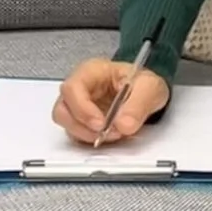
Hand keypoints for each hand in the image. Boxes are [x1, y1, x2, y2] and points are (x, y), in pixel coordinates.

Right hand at [53, 58, 170, 146]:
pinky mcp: (80, 120)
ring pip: (66, 124)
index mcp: (91, 71)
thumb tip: (124, 124)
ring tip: (113, 134)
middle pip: (62, 109)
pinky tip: (109, 136)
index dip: (82, 109)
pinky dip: (90, 139)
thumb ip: (138, 104)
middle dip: (82, 126)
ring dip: (87, 134)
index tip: (101, 124)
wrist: (146, 92)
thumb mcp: (150, 87)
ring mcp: (77, 105)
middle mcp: (79, 88)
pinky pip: (76, 134)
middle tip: (106, 133)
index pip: (72, 88)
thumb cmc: (142, 82)